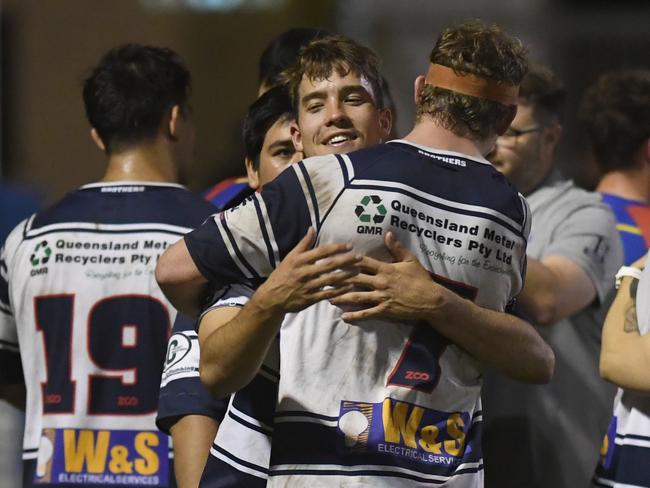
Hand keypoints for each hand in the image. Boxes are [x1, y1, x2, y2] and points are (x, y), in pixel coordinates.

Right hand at [254, 228, 361, 313]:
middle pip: (329, 265)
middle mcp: (305, 272)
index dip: (336, 248)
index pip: (322, 251)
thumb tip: (312, 228)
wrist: (272, 297)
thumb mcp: (290, 257)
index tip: (349, 246)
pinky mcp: (310, 299)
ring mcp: (308, 286)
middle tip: (359, 257)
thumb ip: (303, 244)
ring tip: (358, 270)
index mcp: (300, 260)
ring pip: (330, 280)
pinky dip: (340, 290)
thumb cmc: (282, 275)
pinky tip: (350, 286)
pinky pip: (328, 294)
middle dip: (346, 260)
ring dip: (346, 275)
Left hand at [330, 232, 444, 321]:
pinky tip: (344, 317)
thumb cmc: (421, 279)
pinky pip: (367, 313)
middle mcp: (380, 282)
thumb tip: (387, 233)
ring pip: (357, 297)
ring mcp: (381, 297)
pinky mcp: (384, 311)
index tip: (334, 258)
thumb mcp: (410, 260)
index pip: (363, 263)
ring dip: (342, 297)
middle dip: (339, 279)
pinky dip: (355, 316)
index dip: (348, 260)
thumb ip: (397, 247)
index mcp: (385, 269)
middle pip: (355, 279)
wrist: (430, 300)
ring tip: (328, 297)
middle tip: (323, 278)